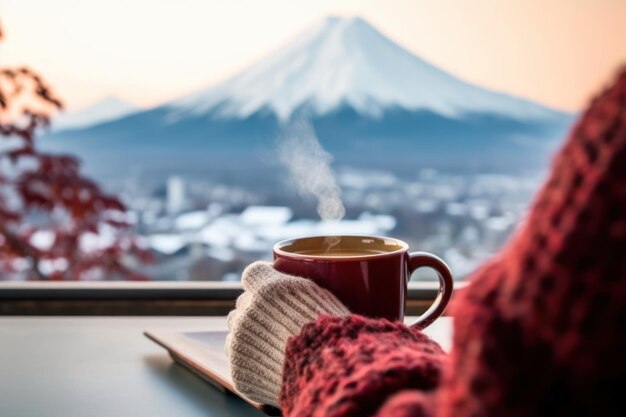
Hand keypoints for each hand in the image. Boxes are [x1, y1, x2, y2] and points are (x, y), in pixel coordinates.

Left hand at [225, 261, 348, 406]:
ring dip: (249, 334)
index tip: (271, 287)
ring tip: (273, 345)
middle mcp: (247, 314)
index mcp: (266, 290)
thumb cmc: (330, 332)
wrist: (328, 372)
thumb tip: (283, 283)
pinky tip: (272, 366)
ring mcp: (240, 344)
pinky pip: (240, 362)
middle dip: (257, 309)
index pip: (252, 274)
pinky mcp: (240, 372)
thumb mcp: (318, 295)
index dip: (262, 280)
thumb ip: (293, 286)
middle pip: (243, 304)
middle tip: (278, 321)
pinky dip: (253, 362)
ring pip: (236, 331)